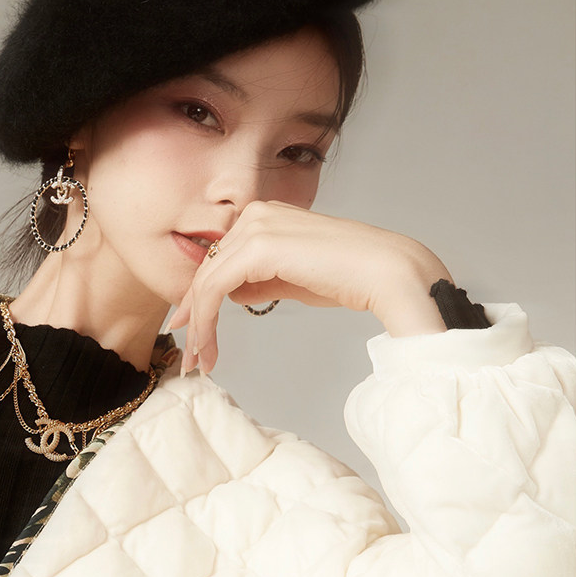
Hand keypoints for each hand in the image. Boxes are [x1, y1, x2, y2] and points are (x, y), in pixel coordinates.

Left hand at [167, 199, 450, 373]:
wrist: (385, 273)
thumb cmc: (349, 278)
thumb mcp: (294, 278)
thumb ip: (262, 281)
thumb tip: (235, 294)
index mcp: (267, 215)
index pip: (220, 259)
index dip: (199, 299)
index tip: (192, 333)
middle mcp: (257, 213)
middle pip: (207, 270)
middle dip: (194, 317)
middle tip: (190, 358)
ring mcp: (256, 227)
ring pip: (206, 282)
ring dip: (199, 327)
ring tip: (199, 362)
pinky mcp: (257, 248)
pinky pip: (214, 288)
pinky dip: (205, 322)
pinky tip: (208, 348)